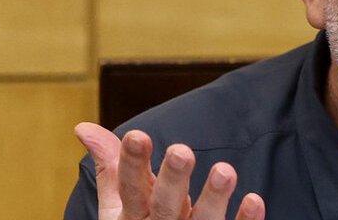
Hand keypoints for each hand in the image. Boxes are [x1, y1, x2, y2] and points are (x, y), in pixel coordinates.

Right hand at [75, 122, 265, 219]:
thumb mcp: (121, 207)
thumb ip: (110, 168)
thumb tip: (83, 126)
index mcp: (134, 216)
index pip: (130, 189)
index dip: (132, 164)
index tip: (136, 134)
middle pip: (165, 206)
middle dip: (173, 180)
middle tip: (182, 151)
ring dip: (214, 198)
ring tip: (225, 170)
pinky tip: (254, 200)